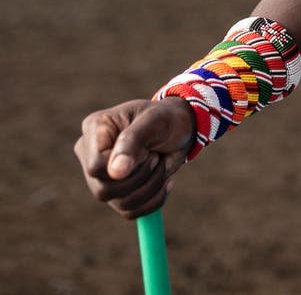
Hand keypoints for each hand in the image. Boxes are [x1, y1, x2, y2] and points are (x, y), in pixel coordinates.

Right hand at [74, 97, 194, 219]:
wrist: (181, 128)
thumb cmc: (166, 117)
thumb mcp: (153, 121)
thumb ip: (131, 142)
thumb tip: (115, 173)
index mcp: (94, 128)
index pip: (95, 166)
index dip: (122, 167)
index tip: (149, 152)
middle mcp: (91, 154)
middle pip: (104, 190)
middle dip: (140, 177)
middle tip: (157, 157)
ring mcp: (102, 177)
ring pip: (120, 203)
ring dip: (151, 186)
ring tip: (162, 162)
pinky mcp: (117, 193)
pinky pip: (131, 212)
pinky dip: (154, 199)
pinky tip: (166, 180)